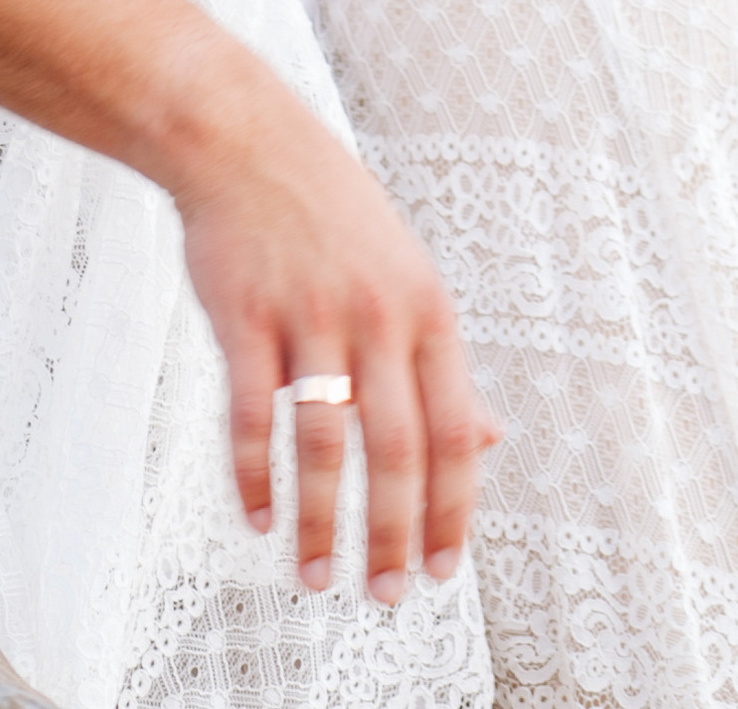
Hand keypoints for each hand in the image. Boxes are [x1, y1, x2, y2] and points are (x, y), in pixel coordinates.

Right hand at [169, 73, 498, 605]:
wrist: (247, 142)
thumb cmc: (334, 218)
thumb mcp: (410, 278)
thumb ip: (446, 364)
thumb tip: (492, 439)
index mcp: (427, 309)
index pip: (454, 430)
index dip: (450, 509)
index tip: (440, 571)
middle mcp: (377, 314)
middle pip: (394, 449)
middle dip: (392, 534)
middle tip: (384, 596)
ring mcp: (309, 312)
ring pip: (320, 443)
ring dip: (318, 522)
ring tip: (316, 576)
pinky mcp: (245, 313)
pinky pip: (251, 413)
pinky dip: (253, 476)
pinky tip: (257, 519)